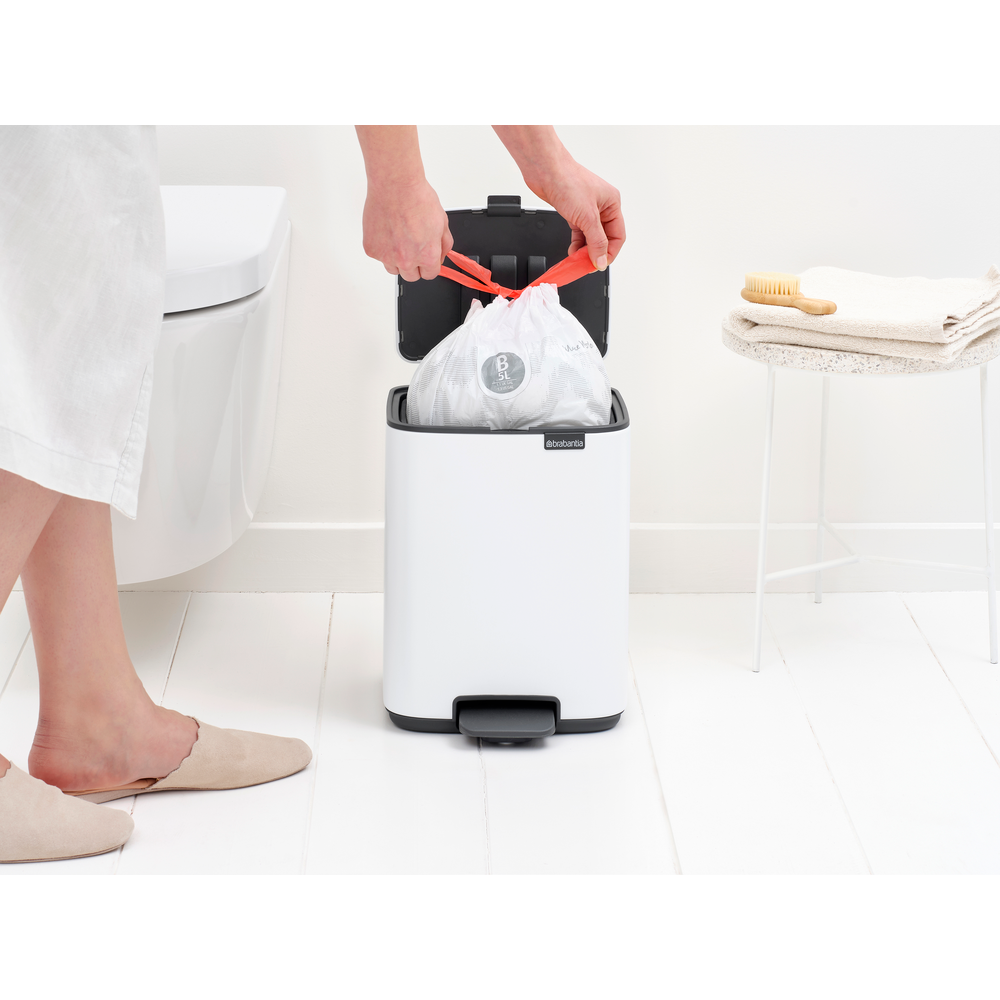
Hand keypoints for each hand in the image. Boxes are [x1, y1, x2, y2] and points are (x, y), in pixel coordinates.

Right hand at [356, 126, 453, 280]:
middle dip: (414, 264)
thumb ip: (443, 244)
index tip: (426, 258)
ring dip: (397, 259)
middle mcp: (406, 260)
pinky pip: (378, 256)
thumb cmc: (417, 198)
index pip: (430, 274)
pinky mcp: (372, 249)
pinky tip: (387, 231)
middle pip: (411, 276)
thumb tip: (442, 255)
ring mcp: (387, 256)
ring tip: (399, 238)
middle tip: (412, 246)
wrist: (395, 185)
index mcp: (427, 256)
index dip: (429, 265)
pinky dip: (382, 248)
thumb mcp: (442, 222)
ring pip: (393, 269)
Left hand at [492, 126, 624, 270]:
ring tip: (578, 260)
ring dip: (585, 250)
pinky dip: (576, 244)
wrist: (545, 171)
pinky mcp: (574, 212)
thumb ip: (596, 241)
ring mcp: (587, 210)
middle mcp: (602, 207)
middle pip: (604, 238)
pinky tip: (572, 251)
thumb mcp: (587, 216)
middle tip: (587, 265)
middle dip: (596, 252)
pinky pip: (580, 233)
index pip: (617, 236)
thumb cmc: (568, 182)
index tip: (599, 265)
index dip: (610, 252)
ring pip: (591, 237)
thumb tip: (602, 260)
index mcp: (612, 203)